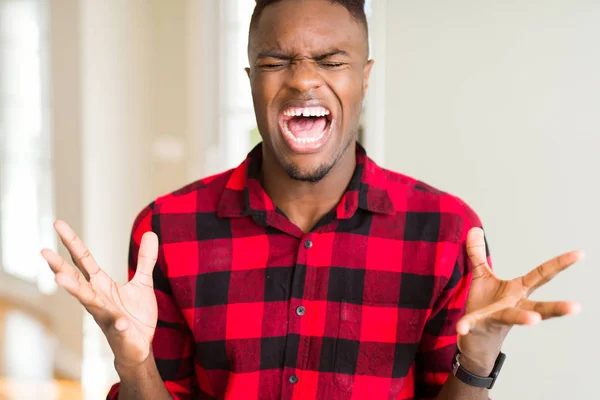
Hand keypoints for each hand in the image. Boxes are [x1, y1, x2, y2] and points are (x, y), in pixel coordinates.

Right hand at [41, 220, 158, 370]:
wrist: (139, 347)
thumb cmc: (135, 316)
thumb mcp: (143, 283)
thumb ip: (145, 260)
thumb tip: (151, 233)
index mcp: (101, 285)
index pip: (83, 260)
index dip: (72, 242)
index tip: (57, 223)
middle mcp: (98, 298)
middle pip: (76, 279)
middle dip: (59, 266)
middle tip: (43, 251)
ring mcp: (106, 315)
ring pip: (88, 301)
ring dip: (75, 290)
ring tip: (59, 279)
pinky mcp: (119, 332)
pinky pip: (118, 326)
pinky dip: (118, 324)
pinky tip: (120, 323)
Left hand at [455, 228, 581, 374]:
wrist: (476, 338)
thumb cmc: (484, 305)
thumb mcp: (482, 276)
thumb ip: (478, 254)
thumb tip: (475, 229)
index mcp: (517, 290)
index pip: (541, 276)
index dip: (559, 264)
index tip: (580, 253)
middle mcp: (513, 305)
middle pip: (539, 306)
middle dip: (557, 308)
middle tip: (576, 307)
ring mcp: (497, 316)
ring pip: (513, 317)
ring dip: (523, 318)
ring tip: (534, 320)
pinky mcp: (479, 325)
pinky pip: (472, 324)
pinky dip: (466, 325)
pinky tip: (461, 328)